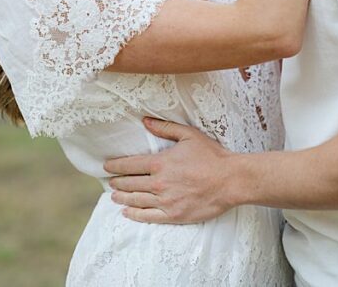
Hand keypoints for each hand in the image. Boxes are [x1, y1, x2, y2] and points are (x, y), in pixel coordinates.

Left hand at [103, 118, 235, 224]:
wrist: (230, 180)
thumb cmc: (213, 156)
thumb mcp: (190, 136)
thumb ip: (166, 128)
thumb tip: (145, 121)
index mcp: (160, 163)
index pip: (129, 165)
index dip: (115, 165)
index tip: (106, 166)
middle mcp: (158, 183)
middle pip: (129, 184)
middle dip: (117, 182)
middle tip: (111, 182)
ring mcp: (164, 201)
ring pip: (135, 201)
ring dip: (122, 198)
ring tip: (114, 197)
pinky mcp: (172, 215)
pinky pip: (147, 216)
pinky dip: (134, 214)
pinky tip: (127, 212)